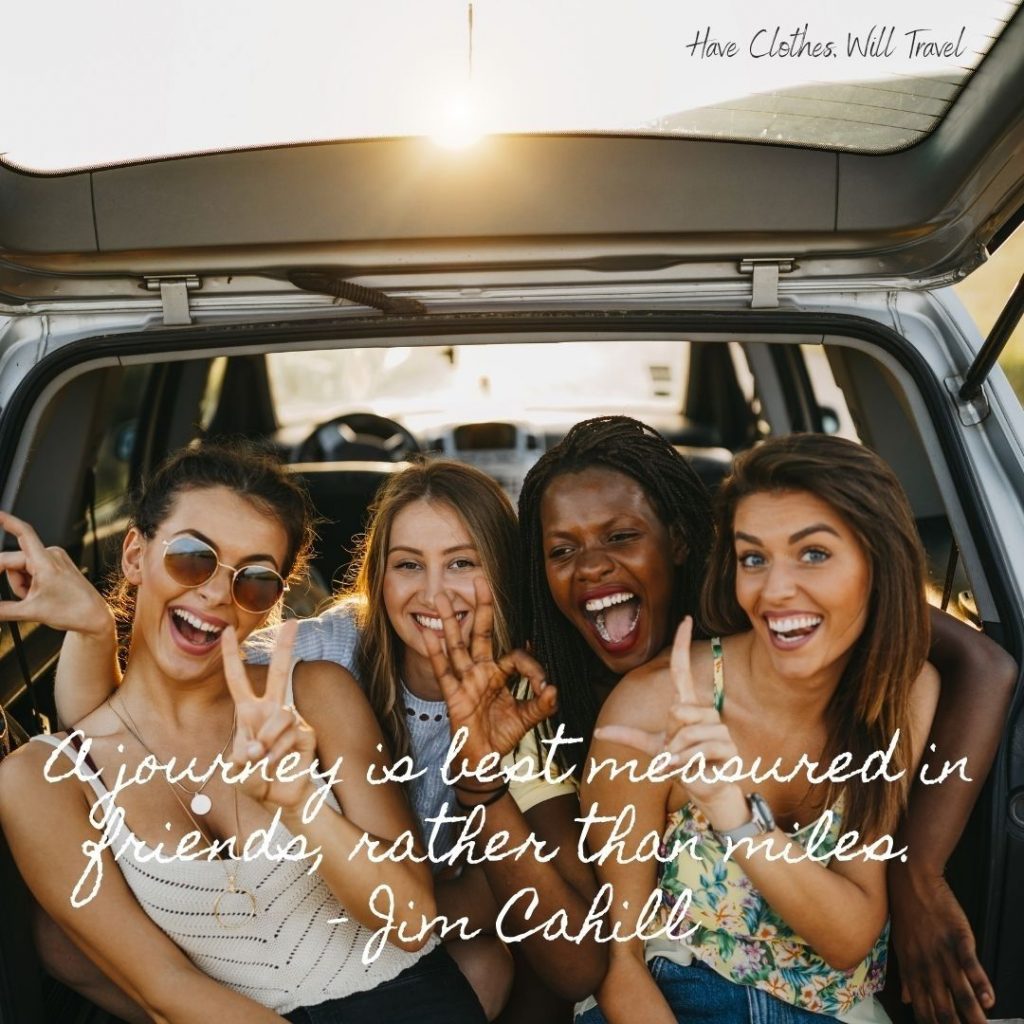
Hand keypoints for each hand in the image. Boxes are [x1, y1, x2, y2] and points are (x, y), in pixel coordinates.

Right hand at [0, 511, 113, 635]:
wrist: (93, 617)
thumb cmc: (72, 611)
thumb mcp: (31, 612)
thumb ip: (1, 609)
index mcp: (46, 561)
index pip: (23, 533)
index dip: (7, 521)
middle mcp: (50, 555)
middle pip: (12, 562)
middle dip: (13, 583)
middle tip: (23, 598)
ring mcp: (54, 559)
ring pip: (19, 569)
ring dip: (20, 585)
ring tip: (37, 599)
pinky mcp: (55, 564)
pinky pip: (30, 571)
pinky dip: (29, 584)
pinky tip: (41, 595)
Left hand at [222, 619, 316, 813]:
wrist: (280, 798)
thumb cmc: (256, 781)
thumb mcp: (238, 770)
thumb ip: (245, 758)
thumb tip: (260, 747)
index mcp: (249, 712)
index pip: (237, 679)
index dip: (230, 656)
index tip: (226, 631)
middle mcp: (272, 709)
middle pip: (279, 672)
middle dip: (286, 646)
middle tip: (293, 622)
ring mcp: (291, 719)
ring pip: (279, 716)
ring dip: (267, 741)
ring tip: (262, 760)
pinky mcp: (306, 733)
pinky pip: (289, 735)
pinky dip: (278, 753)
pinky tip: (277, 764)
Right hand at [424, 577, 556, 772]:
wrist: (483, 760)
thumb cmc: (501, 735)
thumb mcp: (526, 719)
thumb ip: (541, 704)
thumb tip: (555, 689)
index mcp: (500, 674)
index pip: (516, 655)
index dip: (532, 666)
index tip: (545, 686)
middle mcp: (481, 672)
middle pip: (480, 633)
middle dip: (481, 607)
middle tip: (478, 579)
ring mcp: (465, 681)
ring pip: (457, 645)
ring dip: (451, 621)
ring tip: (443, 597)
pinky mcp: (453, 696)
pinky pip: (443, 670)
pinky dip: (435, 652)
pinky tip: (428, 632)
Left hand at [593, 617, 739, 814]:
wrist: (705, 790)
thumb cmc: (681, 764)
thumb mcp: (651, 748)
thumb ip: (628, 736)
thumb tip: (599, 731)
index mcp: (686, 706)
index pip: (682, 669)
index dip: (682, 644)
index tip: (685, 618)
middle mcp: (705, 711)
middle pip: (679, 710)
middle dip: (670, 739)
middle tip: (672, 756)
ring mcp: (720, 728)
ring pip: (689, 733)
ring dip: (678, 755)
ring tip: (682, 764)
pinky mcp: (729, 747)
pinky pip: (701, 749)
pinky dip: (689, 763)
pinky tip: (693, 770)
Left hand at [890, 867, 993, 1023]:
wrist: (911, 880)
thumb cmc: (905, 912)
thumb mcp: (900, 945)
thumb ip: (905, 976)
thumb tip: (905, 999)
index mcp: (911, 968)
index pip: (922, 1008)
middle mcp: (926, 965)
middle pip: (943, 1007)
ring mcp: (942, 952)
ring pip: (959, 991)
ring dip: (972, 1015)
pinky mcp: (958, 938)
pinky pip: (970, 965)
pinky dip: (980, 984)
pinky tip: (988, 1001)